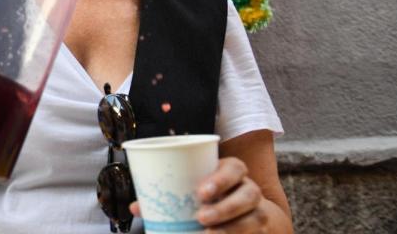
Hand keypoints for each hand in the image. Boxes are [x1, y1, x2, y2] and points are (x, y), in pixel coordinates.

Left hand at [129, 157, 270, 232]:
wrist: (248, 212)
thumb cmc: (213, 194)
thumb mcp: (195, 188)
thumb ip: (169, 195)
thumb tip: (136, 207)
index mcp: (232, 172)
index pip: (234, 168)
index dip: (221, 179)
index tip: (201, 192)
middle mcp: (249, 189)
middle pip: (249, 194)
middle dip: (225, 206)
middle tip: (201, 217)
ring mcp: (258, 211)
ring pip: (254, 218)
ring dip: (231, 228)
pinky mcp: (260, 230)